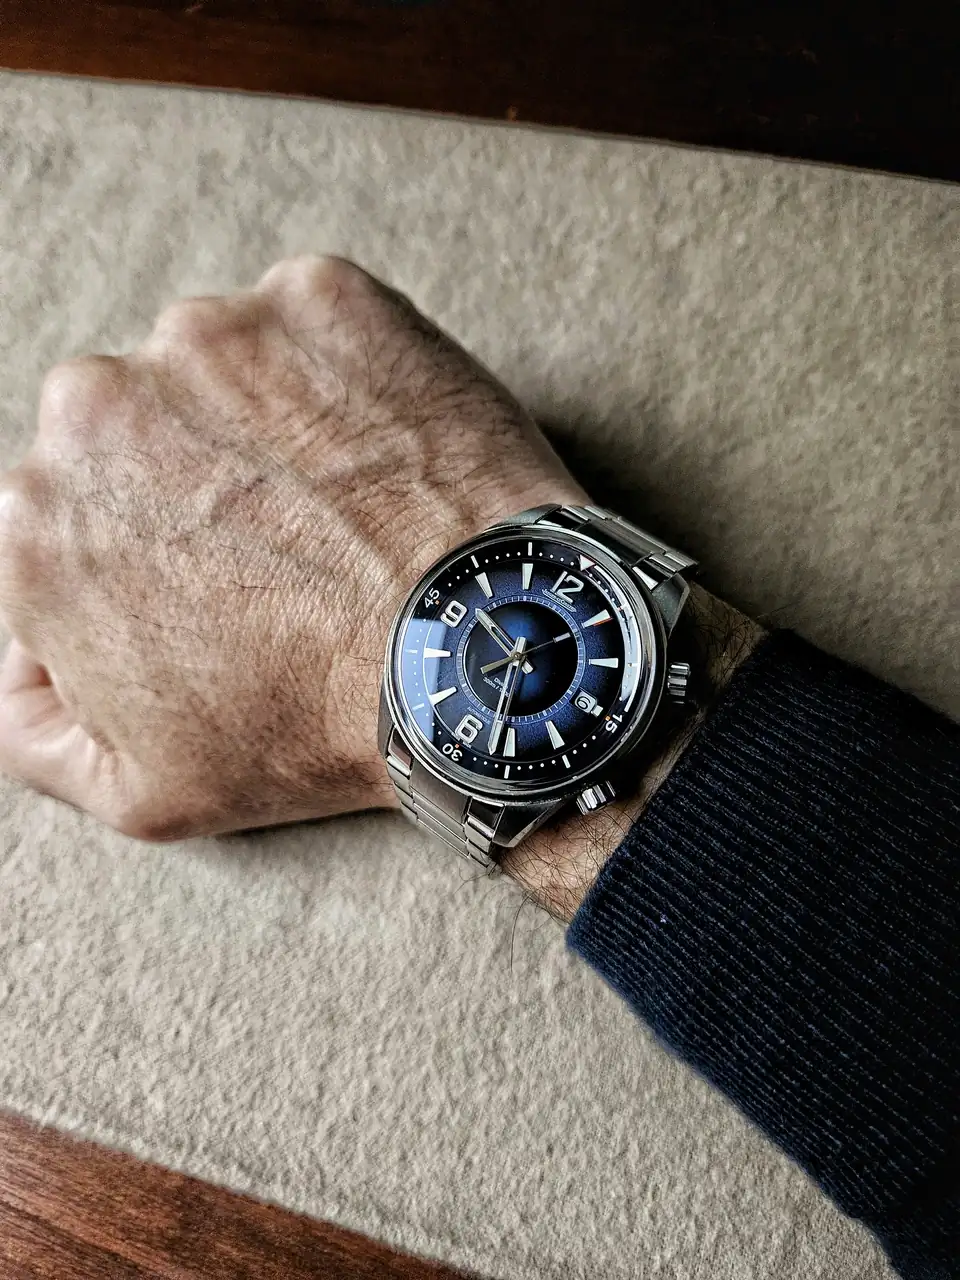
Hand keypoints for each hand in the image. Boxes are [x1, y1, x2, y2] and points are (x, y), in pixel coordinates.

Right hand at [0, 256, 584, 838]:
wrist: (471, 655)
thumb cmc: (312, 727)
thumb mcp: (140, 789)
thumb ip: (31, 724)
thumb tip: (21, 660)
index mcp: (33, 518)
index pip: (72, 520)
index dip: (145, 560)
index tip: (209, 585)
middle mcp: (94, 404)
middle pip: (134, 433)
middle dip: (190, 481)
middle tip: (280, 548)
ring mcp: (209, 336)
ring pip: (218, 371)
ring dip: (264, 422)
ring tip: (338, 505)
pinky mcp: (316, 297)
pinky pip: (313, 331)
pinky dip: (342, 376)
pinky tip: (379, 453)